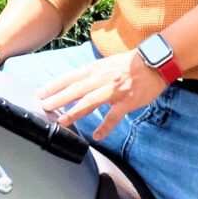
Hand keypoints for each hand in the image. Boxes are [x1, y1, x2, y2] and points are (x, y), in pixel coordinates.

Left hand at [36, 47, 166, 132]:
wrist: (156, 62)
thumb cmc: (132, 63)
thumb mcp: (107, 63)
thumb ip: (93, 74)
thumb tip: (76, 84)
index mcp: (96, 68)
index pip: (71, 77)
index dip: (54, 85)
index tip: (40, 93)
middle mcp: (102, 78)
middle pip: (76, 89)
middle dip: (58, 98)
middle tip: (44, 106)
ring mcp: (114, 90)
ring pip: (91, 101)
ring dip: (75, 112)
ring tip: (63, 121)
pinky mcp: (127, 101)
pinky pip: (114, 116)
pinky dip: (105, 127)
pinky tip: (96, 136)